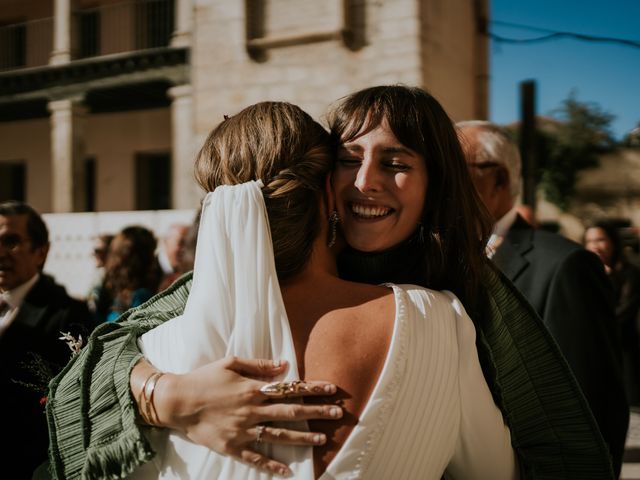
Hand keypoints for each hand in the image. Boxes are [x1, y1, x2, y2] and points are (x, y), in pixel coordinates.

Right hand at [133, 356, 340, 476]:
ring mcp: (243, 430)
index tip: (331, 389)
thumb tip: (285, 366)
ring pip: (279, 436)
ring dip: (302, 437)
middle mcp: (252, 410)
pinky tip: (288, 472)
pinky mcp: (232, 447)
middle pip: (291, 412)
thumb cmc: (204, 378)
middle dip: (316, 413)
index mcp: (253, 389)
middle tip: (337, 414)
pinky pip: (256, 458)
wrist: (177, 401)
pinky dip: (272, 466)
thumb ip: (259, 366)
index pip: (290, 388)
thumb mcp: (231, 362)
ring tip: (322, 439)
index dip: (312, 388)